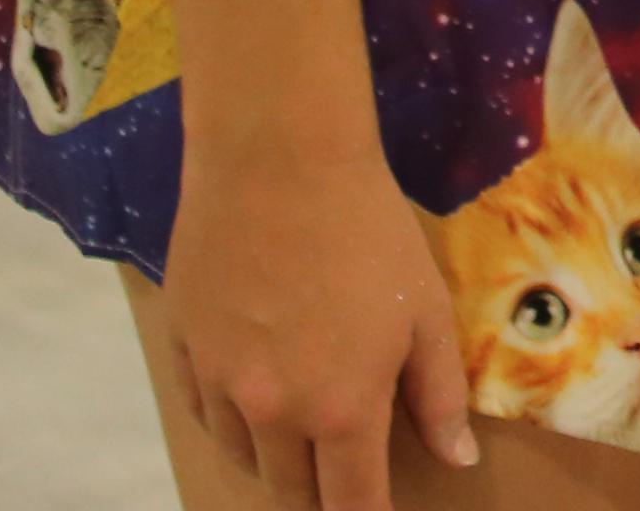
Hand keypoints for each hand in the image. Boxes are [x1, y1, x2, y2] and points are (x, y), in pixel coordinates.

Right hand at [158, 137, 473, 507]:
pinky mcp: (182, 350)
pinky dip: (232, 421)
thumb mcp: (426, 311)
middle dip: (321, 494)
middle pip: (291, 491)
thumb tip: (457, 459)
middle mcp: (273, 413)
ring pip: (244, 457)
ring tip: (301, 437)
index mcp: (342, 411)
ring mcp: (219, 384)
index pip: (350, 504)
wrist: (278, 163)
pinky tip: (253, 398)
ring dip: (275, 459)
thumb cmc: (369, 232)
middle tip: (344, 475)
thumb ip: (438, 394)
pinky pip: (204, 415)